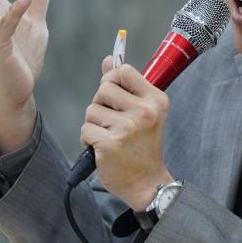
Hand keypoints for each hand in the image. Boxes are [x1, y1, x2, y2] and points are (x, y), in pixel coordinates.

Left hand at [80, 59, 173, 209]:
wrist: (146, 182)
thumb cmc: (142, 145)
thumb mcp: (142, 112)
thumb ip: (124, 85)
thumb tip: (108, 60)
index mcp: (155, 99)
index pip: (123, 71)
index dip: (113, 81)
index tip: (115, 97)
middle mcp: (144, 111)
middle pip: (103, 89)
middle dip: (101, 105)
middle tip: (114, 122)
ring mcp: (128, 128)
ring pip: (91, 110)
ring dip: (94, 124)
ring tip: (110, 137)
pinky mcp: (110, 144)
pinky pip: (85, 129)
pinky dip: (89, 140)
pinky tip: (103, 149)